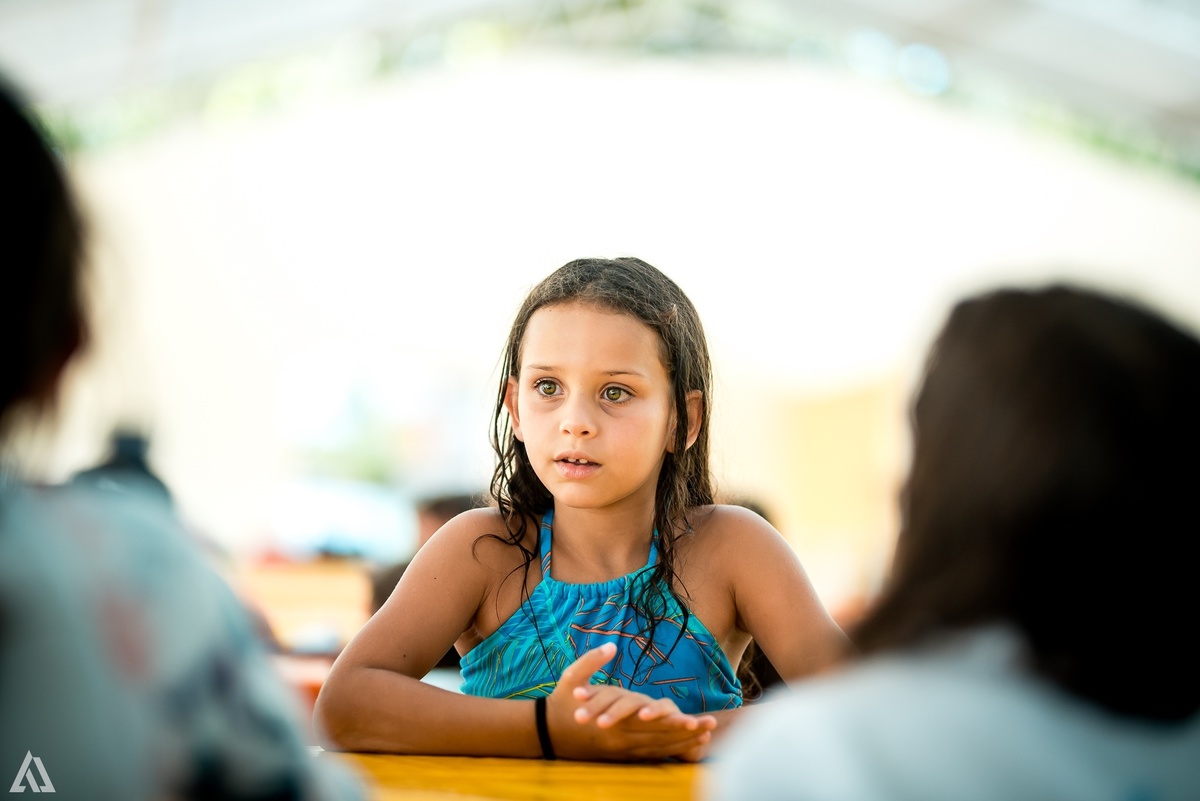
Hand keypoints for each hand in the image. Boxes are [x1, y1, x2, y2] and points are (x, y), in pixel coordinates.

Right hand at [546, 642, 716, 761]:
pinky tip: (685, 747)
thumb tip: (610, 644)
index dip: (675, 722)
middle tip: (712, 726)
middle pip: (660, 739)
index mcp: (611, 723)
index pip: (650, 724)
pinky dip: (669, 752)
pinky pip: (649, 756)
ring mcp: (620, 751)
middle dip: (687, 734)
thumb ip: (591, 661)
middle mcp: (619, 741)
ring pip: (658, 750)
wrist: (545, 734)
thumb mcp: (571, 678)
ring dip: (682, 744)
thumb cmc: (560, 703)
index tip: (696, 719)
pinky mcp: (619, 756)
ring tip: (706, 737)